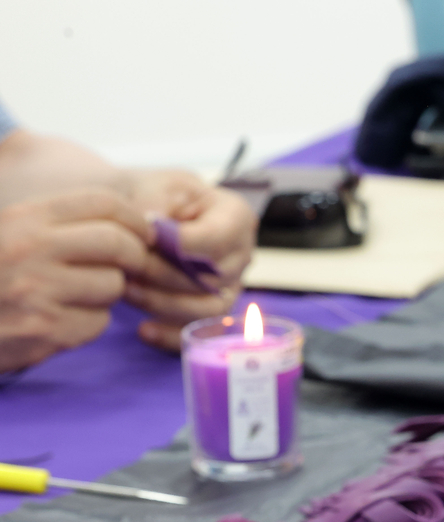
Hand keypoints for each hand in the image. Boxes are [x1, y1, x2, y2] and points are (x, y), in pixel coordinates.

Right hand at [0, 189, 153, 371]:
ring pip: (112, 285)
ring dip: (106, 292)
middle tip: (131, 264)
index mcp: (24, 217)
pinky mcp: (46, 330)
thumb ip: (59, 223)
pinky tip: (61, 320)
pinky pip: (97, 322)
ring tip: (79, 294)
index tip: (143, 232)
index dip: (134, 217)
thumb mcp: (9, 230)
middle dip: (134, 256)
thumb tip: (133, 221)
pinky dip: (88, 323)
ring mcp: (39, 291)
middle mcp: (32, 249)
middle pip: (118, 244)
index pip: (103, 202)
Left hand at [124, 170, 256, 350]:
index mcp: (236, 217)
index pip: (213, 240)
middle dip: (162, 275)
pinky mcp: (213, 309)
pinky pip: (200, 331)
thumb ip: (155, 204)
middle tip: (123, 266)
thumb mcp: (154, 186)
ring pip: (206, 308)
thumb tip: (152, 231)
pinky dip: (171, 335)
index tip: (137, 239)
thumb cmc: (152, 196)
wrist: (143, 213)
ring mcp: (231, 285)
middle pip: (211, 277)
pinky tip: (143, 330)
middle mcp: (242, 255)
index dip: (174, 245)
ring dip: (163, 303)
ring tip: (126, 290)